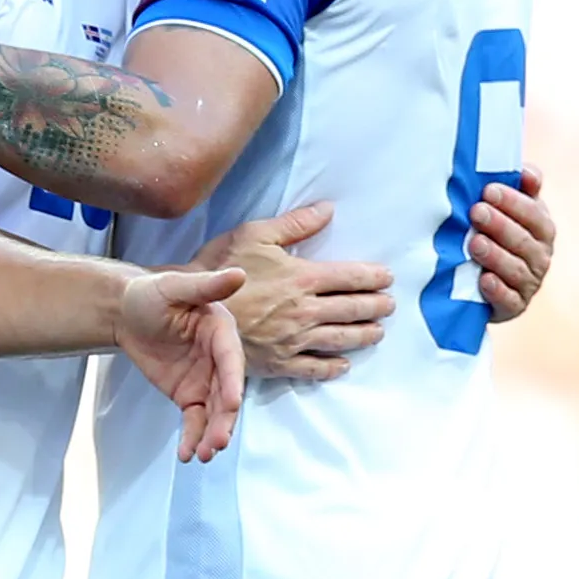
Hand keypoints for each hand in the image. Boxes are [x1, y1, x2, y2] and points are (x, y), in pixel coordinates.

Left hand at [117, 263, 247, 461]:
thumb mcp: (175, 288)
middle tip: (218, 443)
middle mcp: (219, 359)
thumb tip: (240, 274)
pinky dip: (193, 438)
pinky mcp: (190, 396)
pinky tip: (187, 455)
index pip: (231, 359)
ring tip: (205, 455)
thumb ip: (207, 286)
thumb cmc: (151, 294)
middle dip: (224, 420)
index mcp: (221, 332)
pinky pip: (195, 421)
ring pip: (214, 413)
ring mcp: (206, 380)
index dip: (232, 381)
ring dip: (212, 435)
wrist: (127, 312)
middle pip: (226, 394)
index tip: (231, 403)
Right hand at [203, 199, 392, 382]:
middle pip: (352, 309)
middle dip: (376, 306)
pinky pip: (312, 369)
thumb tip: (328, 209)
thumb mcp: (254, 234)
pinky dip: (332, 367)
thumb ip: (295, 224)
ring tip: (378, 332)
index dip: (373, 277)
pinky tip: (343, 365)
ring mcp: (292, 340)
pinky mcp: (277, 362)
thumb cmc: (220, 266)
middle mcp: (303, 312)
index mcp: (301, 278)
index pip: (350, 277)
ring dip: (364, 335)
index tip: (388, 277)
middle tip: (390, 305)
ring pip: (339, 339)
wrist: (187, 307)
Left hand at [468, 164, 554, 318]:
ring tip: (475, 243)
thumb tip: (526, 173)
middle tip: (476, 212)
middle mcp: (540, 257)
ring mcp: (529, 283)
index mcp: (542, 229)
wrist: (480, 279)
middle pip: (523, 241)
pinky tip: (483, 280)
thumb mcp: (510, 208)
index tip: (488, 191)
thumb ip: (521, 189)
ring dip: (496, 256)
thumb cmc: (497, 232)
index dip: (513, 202)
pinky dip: (497, 291)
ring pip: (516, 270)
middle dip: (500, 225)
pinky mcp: (514, 306)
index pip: (534, 214)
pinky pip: (509, 300)